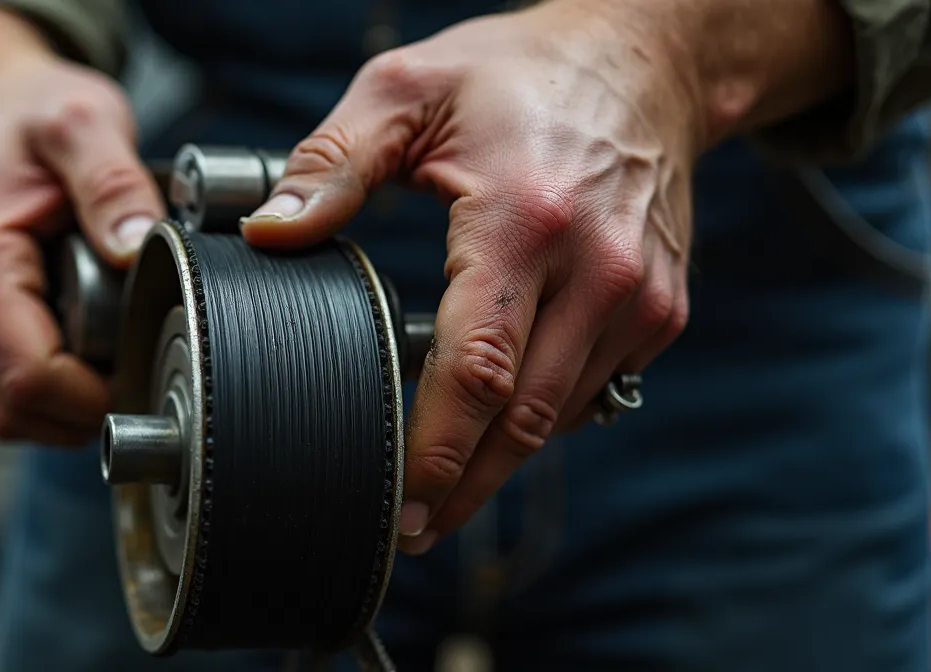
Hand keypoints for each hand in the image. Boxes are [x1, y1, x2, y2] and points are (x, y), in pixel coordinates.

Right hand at [0, 7, 164, 445]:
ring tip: (122, 357)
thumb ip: (112, 181)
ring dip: (70, 408)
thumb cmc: (32, 111)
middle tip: (144, 369)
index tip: (147, 369)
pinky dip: (55, 392)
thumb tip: (135, 247)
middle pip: (14, 411)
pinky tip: (96, 350)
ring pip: (7, 412)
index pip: (28, 376)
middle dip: (86, 409)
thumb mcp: (83, 121)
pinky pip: (5, 389)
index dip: (94, 396)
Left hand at [242, 0, 850, 553]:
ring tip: (442, 484)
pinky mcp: (661, 310)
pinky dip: (541, 414)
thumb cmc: (518, 73)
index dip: (436, 451)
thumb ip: (332, 164)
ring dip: (499, 458)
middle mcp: (597, 272)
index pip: (478, 370)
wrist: (645, 60)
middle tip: (411, 529)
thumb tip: (270, 233)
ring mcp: (639, 298)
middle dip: (463, 485)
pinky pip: (591, 390)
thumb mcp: (408, 90)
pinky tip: (497, 419)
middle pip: (522, 421)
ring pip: (559, 417)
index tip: (400, 505)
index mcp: (526, 220)